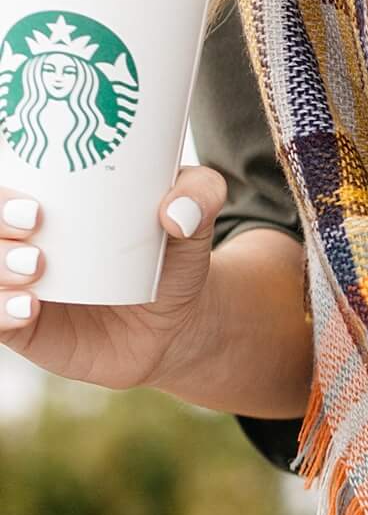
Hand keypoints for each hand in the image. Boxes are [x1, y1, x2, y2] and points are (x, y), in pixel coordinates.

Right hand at [0, 166, 228, 393]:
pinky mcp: (25, 328)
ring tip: (37, 267)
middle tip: (33, 224)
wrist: (177, 322)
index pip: (5, 186)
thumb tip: (177, 211)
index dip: (3, 192)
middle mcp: (23, 241)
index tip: (35, 202)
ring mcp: (19, 285)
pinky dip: (2, 311)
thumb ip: (200, 194)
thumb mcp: (195, 216)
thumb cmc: (172, 256)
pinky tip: (29, 308)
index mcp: (47, 202)